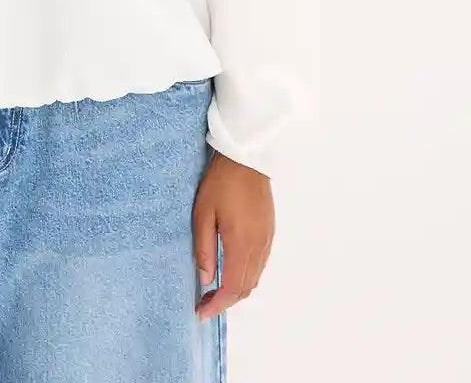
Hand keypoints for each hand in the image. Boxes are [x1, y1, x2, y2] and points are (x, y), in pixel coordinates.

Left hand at [192, 151, 274, 319]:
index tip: (200, 312)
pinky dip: (246, 277)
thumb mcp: (203, 214)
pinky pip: (260, 266)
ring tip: (215, 292)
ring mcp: (267, 241)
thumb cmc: (220, 183)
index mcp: (241, 245)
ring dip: (236, 291)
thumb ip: (204, 249)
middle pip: (245, 288)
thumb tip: (205, 279)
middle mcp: (258, 248)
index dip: (216, 305)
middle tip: (204, 303)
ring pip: (254, 279)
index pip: (231, 288)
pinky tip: (231, 272)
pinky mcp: (269, 233)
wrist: (246, 159)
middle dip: (225, 302)